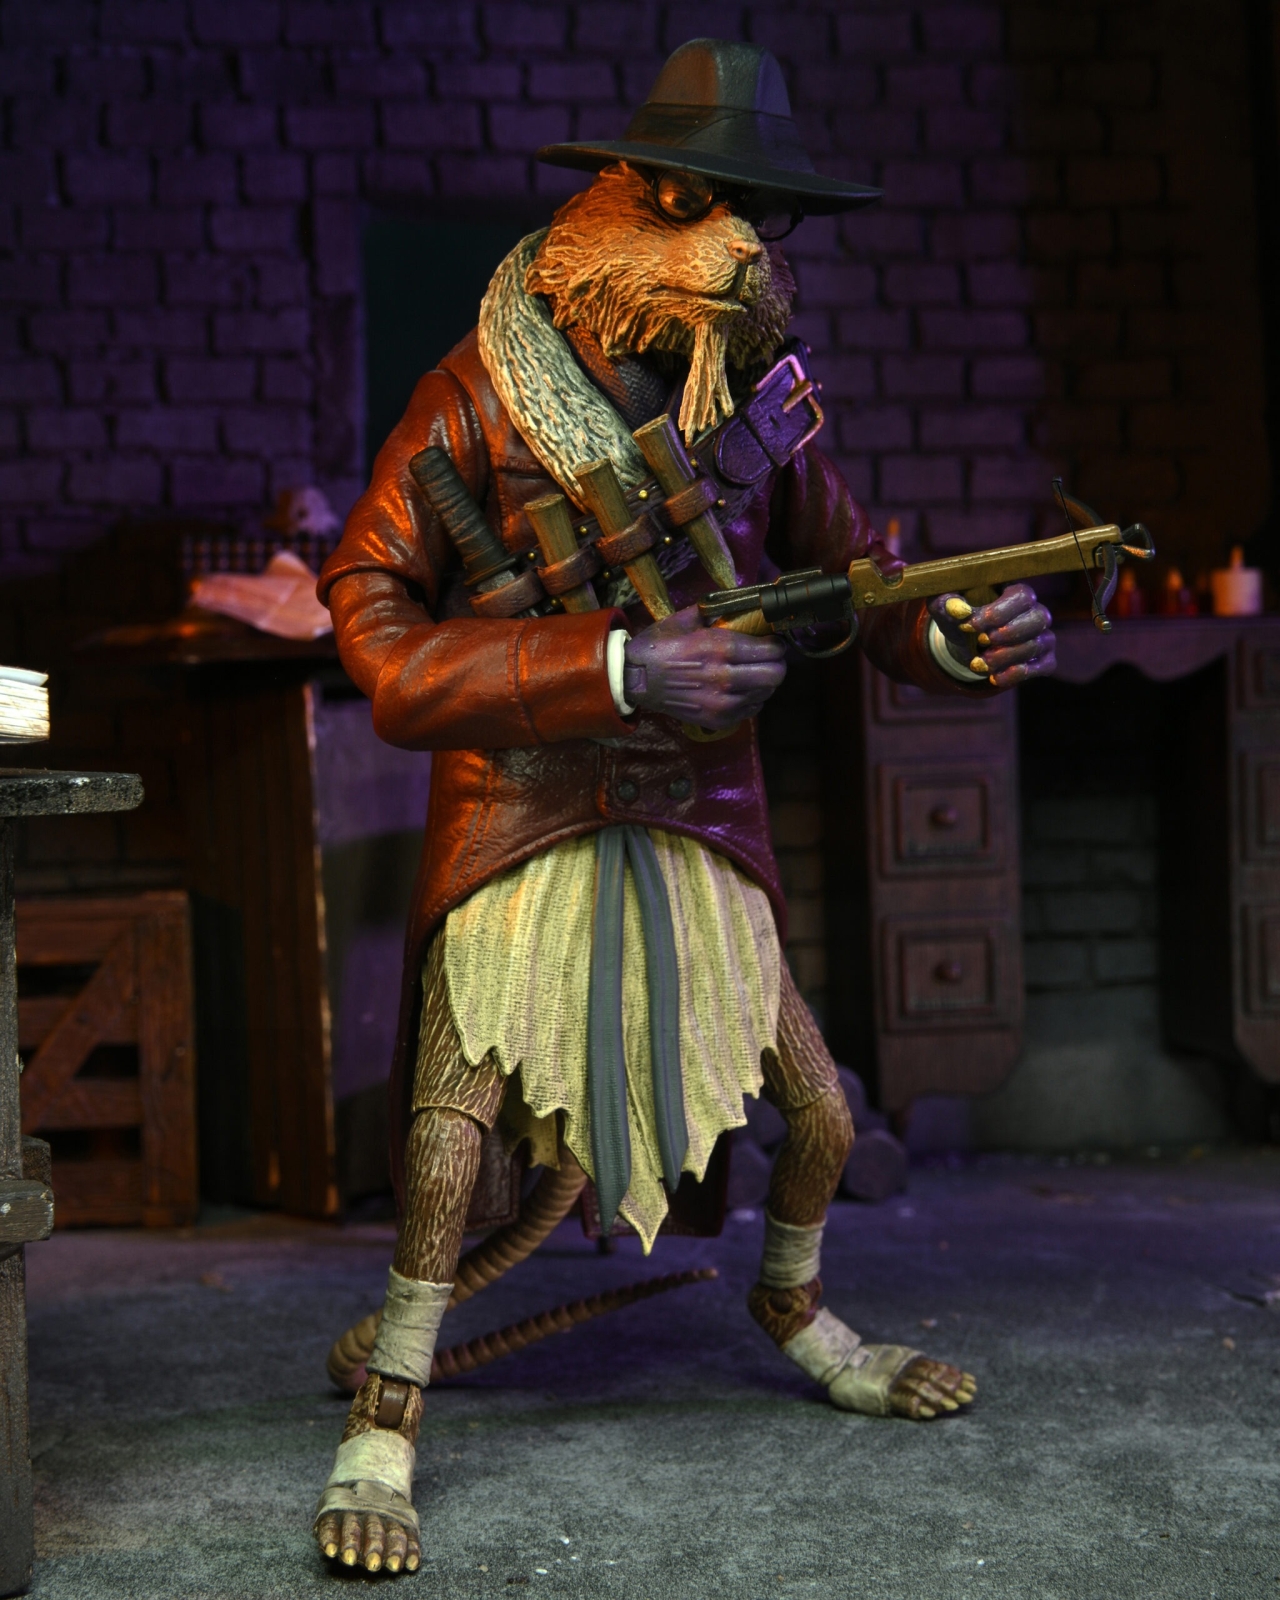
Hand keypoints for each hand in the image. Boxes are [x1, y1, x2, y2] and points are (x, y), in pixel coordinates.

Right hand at [623, 605, 787, 729]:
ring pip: (766, 694)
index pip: (771, 651)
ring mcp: (722, 702)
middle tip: (768, 659)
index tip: (771, 643)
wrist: (634, 679)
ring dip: (764, 682)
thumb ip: (717, 612)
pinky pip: (751, 710)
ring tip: (751, 674)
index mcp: (721, 648)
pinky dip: (751, 699)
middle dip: (777, 664)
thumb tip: (742, 605)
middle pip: (776, 675)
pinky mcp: (718, 719)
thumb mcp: (686, 619)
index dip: (776, 645)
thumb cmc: (659, 646)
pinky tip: (739, 690)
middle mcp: (725, 677)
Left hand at [927, 582, 1055, 688]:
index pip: (1021, 596)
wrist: (967, 644)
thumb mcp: (947, 608)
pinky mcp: (1044, 659)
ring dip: (1005, 657)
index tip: (969, 626)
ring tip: (978, 663)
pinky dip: (1017, 674)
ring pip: (1036, 644)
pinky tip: (994, 677)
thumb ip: (947, 603)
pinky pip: (1043, 666)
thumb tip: (955, 608)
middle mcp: (1036, 611)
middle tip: (981, 642)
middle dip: (1007, 634)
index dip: (997, 613)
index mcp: (1015, 591)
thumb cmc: (960, 617)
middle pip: (1038, 619)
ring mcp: (1043, 636)